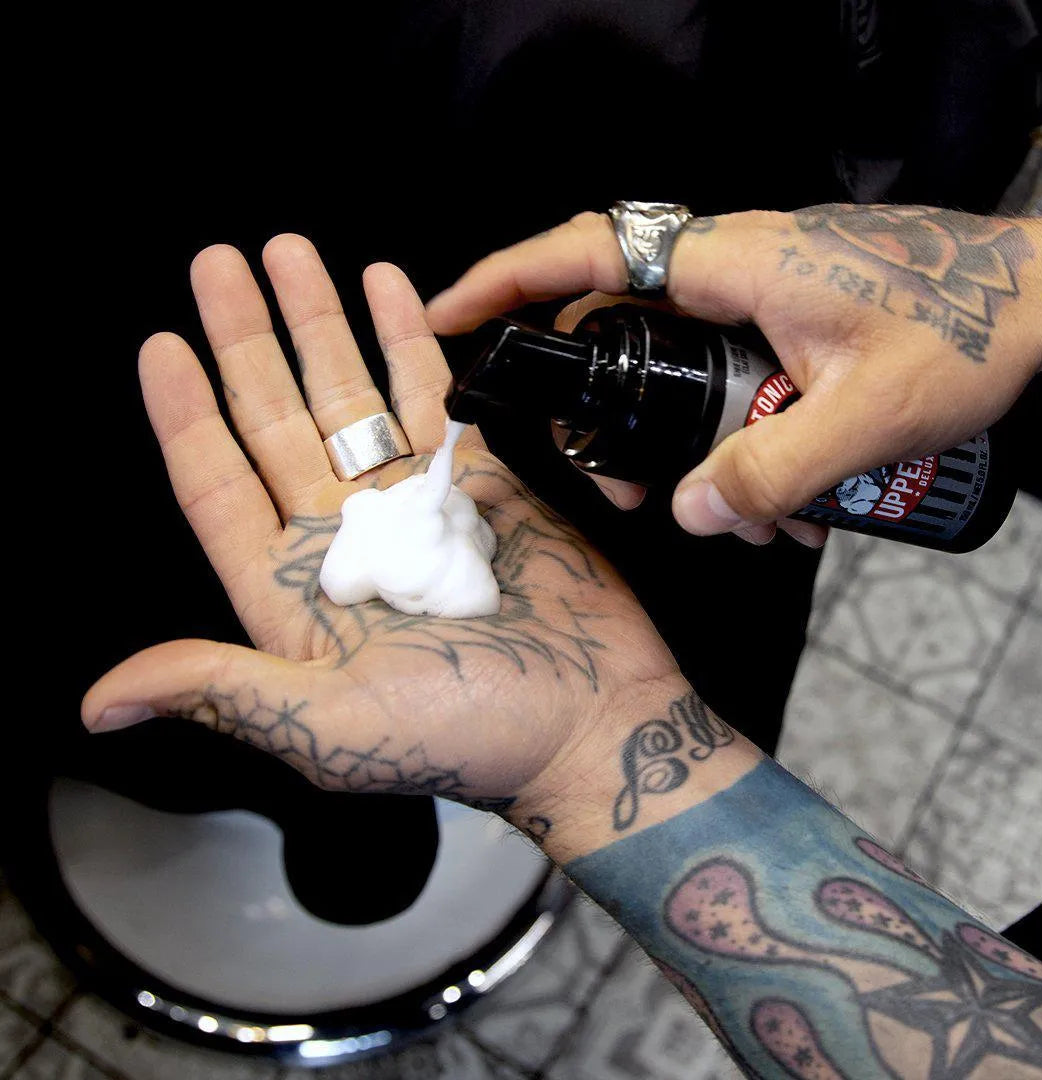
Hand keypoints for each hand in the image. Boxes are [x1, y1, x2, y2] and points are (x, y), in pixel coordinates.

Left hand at [81, 238, 681, 828]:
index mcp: (296, 592)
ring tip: (295, 255)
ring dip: (324, 325)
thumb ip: (223, 689)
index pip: (220, 488)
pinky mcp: (479, 489)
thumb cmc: (468, 740)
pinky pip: (436, 404)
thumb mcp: (330, 728)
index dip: (187, 417)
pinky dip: (411, 346)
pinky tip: (388, 291)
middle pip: (278, 423)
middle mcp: (346, 541)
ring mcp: (413, 508)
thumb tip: (104, 704)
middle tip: (221, 263)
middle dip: (248, 340)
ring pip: (354, 399)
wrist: (591, 721)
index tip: (162, 345)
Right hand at [427, 206, 1041, 542]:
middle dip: (610, 415)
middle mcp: (732, 268)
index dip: (505, 281)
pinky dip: (737, 434)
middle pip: (621, 328)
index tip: (447, 316)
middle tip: (623, 489)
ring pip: (679, 365)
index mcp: (732, 264)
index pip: (588, 252)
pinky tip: (787, 499)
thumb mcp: (868, 416)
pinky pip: (728, 373)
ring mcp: (757, 292)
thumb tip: (694, 514)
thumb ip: (774, 469)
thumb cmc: (971, 328)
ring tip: (739, 515)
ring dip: (690, 443)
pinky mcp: (783, 317)